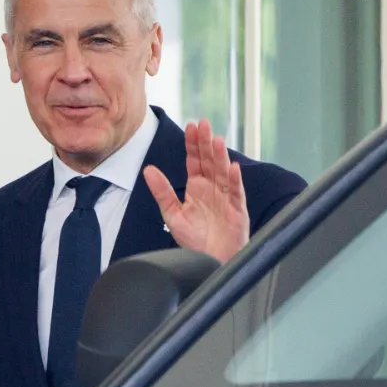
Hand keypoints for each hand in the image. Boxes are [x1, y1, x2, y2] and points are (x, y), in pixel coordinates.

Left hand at [142, 119, 249, 263]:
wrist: (211, 261)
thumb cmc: (195, 240)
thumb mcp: (172, 214)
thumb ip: (162, 191)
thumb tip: (148, 170)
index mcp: (197, 187)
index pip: (195, 160)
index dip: (193, 144)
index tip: (191, 126)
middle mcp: (213, 189)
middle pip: (210, 161)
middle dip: (206, 142)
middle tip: (204, 124)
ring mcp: (226, 198)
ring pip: (224, 172)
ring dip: (220, 156)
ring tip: (216, 140)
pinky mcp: (237, 211)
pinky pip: (236, 193)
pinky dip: (235, 180)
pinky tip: (232, 168)